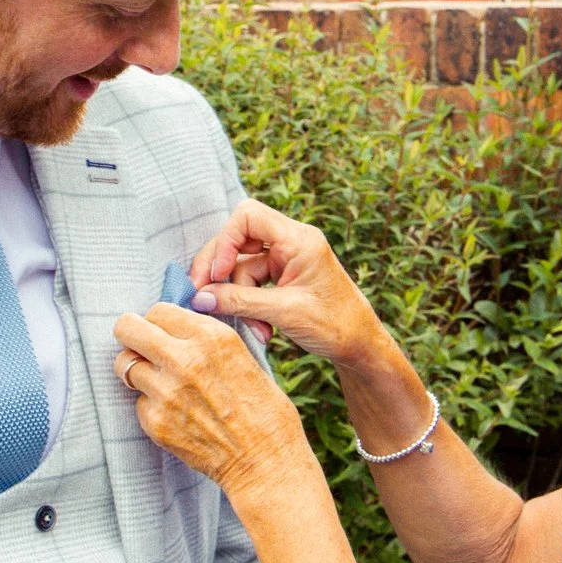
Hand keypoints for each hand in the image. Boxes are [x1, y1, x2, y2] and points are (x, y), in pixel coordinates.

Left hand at [114, 303, 313, 507]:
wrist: (265, 461)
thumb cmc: (264, 410)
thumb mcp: (244, 356)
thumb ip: (207, 339)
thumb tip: (176, 329)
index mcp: (211, 336)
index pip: (158, 309)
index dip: (158, 321)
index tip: (161, 332)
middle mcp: (184, 359)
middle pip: (127, 328)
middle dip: (131, 336)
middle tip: (139, 347)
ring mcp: (165, 392)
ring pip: (124, 366)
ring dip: (137, 371)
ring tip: (158, 382)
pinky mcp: (155, 422)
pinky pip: (138, 402)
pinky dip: (151, 406)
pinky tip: (175, 414)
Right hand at [188, 200, 385, 367]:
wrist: (361, 345)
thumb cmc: (335, 325)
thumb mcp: (284, 313)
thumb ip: (240, 301)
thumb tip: (200, 297)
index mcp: (299, 239)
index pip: (248, 216)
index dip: (225, 242)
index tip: (216, 275)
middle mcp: (292, 243)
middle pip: (238, 240)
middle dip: (220, 271)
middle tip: (202, 298)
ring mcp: (287, 260)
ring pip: (243, 266)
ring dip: (239, 299)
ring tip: (255, 330)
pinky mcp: (284, 277)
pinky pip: (253, 282)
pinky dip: (250, 305)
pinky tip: (262, 330)